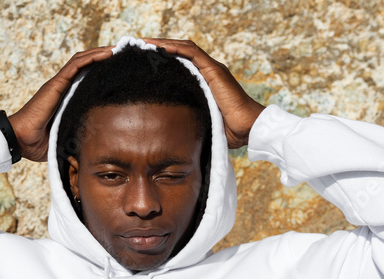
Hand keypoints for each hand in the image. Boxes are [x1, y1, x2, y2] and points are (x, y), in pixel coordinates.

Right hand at [8, 46, 114, 161]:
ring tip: (119, 49)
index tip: (120, 70)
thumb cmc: (38, 143)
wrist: (21, 141)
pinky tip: (108, 53)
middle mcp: (62, 87)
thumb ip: (79, 136)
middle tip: (124, 54)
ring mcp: (59, 84)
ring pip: (82, 60)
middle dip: (105, 57)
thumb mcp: (67, 138)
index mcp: (66, 99)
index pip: (85, 78)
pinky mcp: (56, 84)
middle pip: (86, 65)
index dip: (101, 71)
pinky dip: (92, 57)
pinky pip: (76, 65)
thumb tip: (97, 147)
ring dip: (101, 52)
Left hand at [141, 38, 264, 148]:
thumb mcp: (197, 120)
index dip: (161, 59)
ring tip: (142, 43)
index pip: (179, 63)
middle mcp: (206, 71)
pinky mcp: (214, 70)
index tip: (141, 60)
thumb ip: (184, 116)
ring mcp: (211, 68)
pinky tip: (159, 47)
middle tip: (136, 48)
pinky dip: (175, 48)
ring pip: (183, 48)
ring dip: (162, 44)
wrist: (247, 129)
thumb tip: (163, 128)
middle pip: (179, 52)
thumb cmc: (224, 130)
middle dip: (157, 48)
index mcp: (202, 81)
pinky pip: (192, 53)